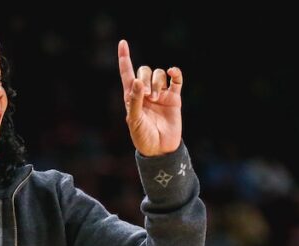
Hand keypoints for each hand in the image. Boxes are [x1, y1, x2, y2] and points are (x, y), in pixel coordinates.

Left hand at [117, 39, 182, 156]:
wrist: (160, 149)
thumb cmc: (142, 136)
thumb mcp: (134, 120)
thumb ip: (134, 100)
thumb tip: (137, 81)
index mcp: (131, 96)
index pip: (127, 72)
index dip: (125, 58)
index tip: (122, 42)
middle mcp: (145, 92)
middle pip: (144, 71)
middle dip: (145, 79)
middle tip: (147, 97)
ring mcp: (160, 93)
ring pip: (159, 73)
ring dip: (157, 82)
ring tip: (156, 99)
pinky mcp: (174, 97)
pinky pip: (175, 78)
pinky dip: (175, 73)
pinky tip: (173, 72)